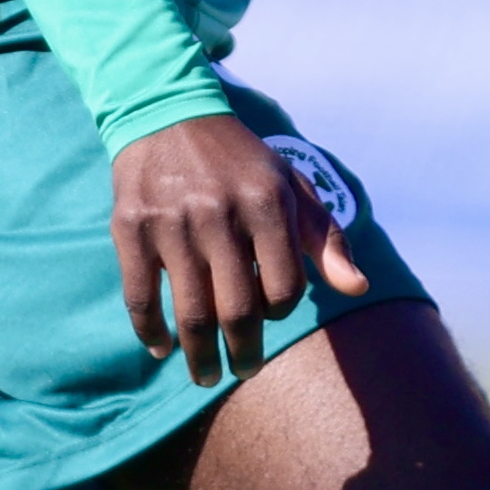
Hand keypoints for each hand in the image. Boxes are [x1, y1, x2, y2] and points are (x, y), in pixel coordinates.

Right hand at [111, 114, 365, 384]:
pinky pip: (140, 297)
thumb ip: (327, 239)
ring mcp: (171, 224)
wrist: (168, 115)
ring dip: (200, 357)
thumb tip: (358, 289)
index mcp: (266, 205)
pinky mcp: (131, 228)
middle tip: (244, 372)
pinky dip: (150, 332)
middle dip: (244, 353)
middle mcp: (219, 215)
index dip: (280, 311)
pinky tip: (162, 348)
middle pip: (237, 311)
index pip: (284, 288)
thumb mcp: (292, 188)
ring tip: (206, 375)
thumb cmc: (241, 162)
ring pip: (190, 314)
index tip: (270, 314)